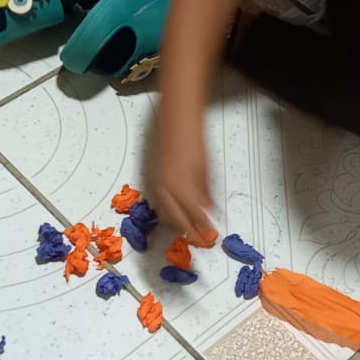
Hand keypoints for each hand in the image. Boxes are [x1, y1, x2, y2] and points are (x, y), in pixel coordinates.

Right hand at [154, 124, 213, 239]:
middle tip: (196, 238)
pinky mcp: (149, 177)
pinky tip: (169, 214)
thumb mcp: (206, 169)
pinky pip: (155, 202)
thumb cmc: (192, 140)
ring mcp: (155, 183)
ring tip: (184, 230)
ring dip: (174, 223)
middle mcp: (165, 188)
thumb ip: (206, 193)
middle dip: (186, 231)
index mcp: (180, 187)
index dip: (200, 228)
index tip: (207, 236)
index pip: (192, 216)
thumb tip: (210, 211)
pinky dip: (163, 211)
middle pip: (175, 219)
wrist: (175, 121)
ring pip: (163, 212)